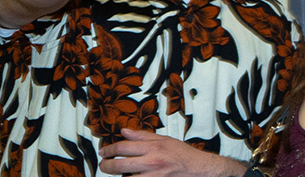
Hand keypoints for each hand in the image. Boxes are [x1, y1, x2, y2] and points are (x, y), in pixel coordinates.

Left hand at [98, 129, 246, 175]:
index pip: (123, 147)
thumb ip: (143, 136)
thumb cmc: (183, 155)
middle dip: (106, 165)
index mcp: (154, 147)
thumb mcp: (165, 140)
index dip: (109, 150)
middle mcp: (152, 162)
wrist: (200, 170)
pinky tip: (130, 176)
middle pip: (118, 165)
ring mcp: (153, 176)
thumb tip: (124, 131)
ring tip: (116, 172)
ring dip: (118, 176)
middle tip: (104, 164)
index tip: (104, 152)